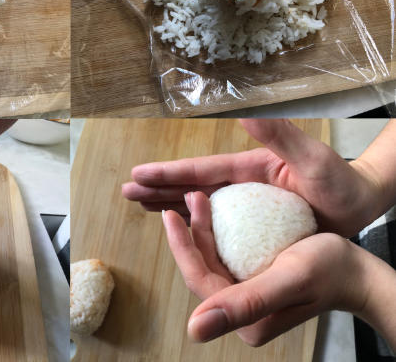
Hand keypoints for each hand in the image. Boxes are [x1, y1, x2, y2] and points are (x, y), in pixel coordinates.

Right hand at [123, 119, 381, 236]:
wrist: (358, 206)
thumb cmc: (340, 181)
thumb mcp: (312, 158)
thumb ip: (280, 136)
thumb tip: (246, 113)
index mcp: (247, 170)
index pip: (200, 172)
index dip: (169, 173)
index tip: (138, 174)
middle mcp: (240, 187)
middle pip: (190, 187)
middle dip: (157, 189)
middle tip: (126, 191)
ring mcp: (243, 207)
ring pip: (196, 206)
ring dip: (168, 205)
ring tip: (140, 205)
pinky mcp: (250, 227)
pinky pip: (214, 227)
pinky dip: (192, 225)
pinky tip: (178, 228)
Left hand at [161, 194, 368, 345]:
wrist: (357, 270)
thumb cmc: (330, 271)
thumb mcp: (288, 279)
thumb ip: (245, 303)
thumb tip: (195, 329)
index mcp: (245, 320)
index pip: (199, 280)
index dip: (181, 246)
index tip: (169, 214)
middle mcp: (241, 313)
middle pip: (202, 268)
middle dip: (190, 232)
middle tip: (191, 196)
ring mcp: (247, 298)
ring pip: (212, 259)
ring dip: (203, 229)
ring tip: (199, 198)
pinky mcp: (253, 282)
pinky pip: (226, 256)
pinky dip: (218, 232)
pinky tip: (216, 211)